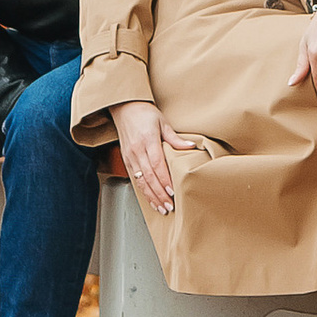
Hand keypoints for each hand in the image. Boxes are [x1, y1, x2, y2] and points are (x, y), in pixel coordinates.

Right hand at [115, 100, 204, 218]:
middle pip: (148, 176)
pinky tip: (151, 199)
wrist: (125, 108)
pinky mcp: (126, 160)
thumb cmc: (145, 113)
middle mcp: (137, 150)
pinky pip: (135, 179)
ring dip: (152, 196)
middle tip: (169, 206)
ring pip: (140, 181)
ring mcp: (130, 156)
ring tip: (162, 208)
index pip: (157, 164)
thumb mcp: (162, 122)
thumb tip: (191, 147)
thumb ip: (175, 138)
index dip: (164, 179)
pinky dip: (144, 191)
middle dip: (159, 193)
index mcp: (148, 139)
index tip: (172, 191)